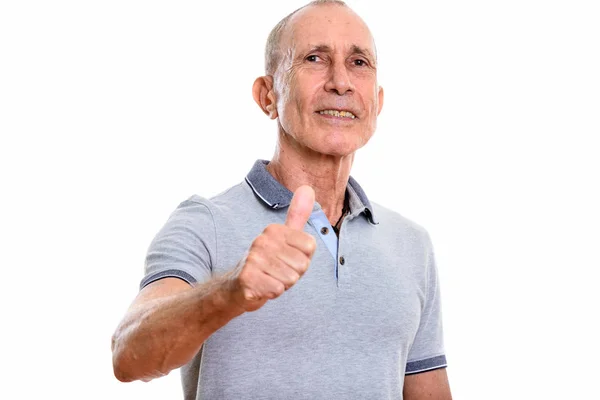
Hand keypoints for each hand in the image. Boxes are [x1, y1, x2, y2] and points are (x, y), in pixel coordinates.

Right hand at [230, 185, 316, 311]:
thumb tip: (307, 187)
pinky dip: (272, 293)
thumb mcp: (283, 237)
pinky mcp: (247, 278)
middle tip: (276, 271)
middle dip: (293, 274)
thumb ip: (297, 215)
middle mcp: (262, 241)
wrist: (237, 286)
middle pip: (302, 265)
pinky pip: (277, 289)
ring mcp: (253, 259)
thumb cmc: (267, 262)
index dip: (302, 258)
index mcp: (274, 230)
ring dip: (282, 284)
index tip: (286, 259)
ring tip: (269, 278)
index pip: (310, 247)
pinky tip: (261, 287)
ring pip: (290, 279)